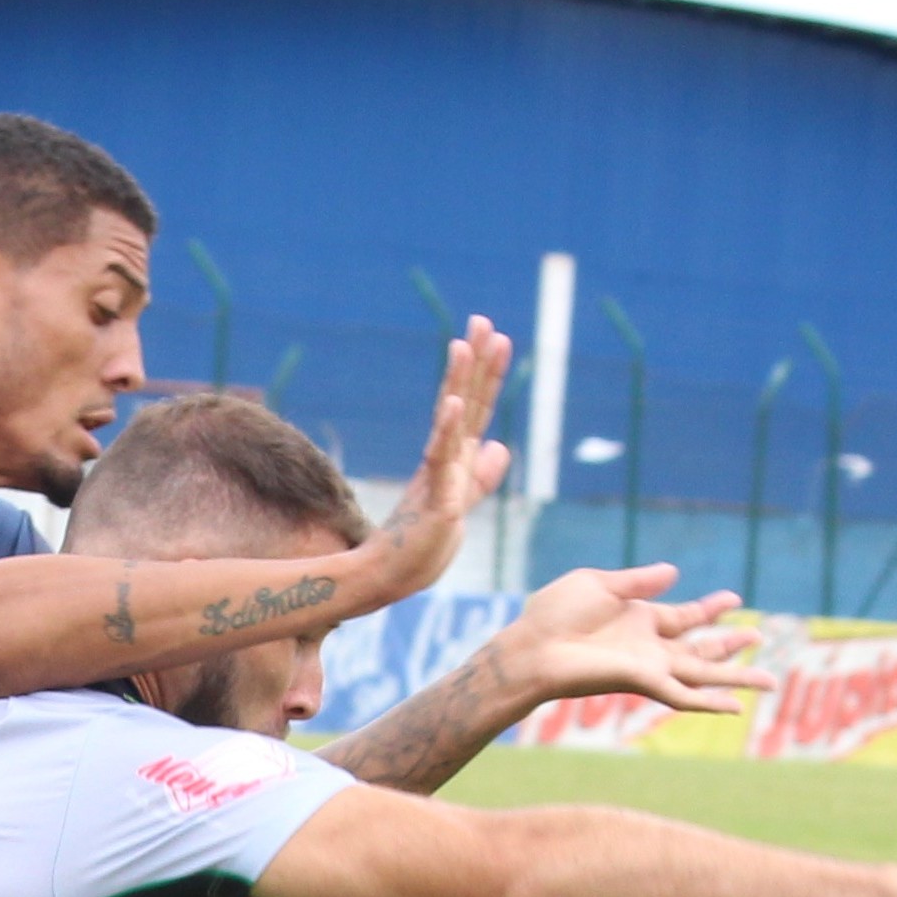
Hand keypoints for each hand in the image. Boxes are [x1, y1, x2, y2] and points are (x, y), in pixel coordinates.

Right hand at [369, 320, 515, 591]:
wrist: (396, 576)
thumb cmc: (424, 542)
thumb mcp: (463, 501)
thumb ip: (482, 474)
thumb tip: (501, 446)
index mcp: (454, 457)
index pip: (474, 407)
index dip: (486, 373)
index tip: (495, 335)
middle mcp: (444, 458)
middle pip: (463, 402)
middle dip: (474, 362)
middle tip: (482, 320)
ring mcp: (439, 475)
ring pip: (450, 421)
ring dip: (457, 382)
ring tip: (464, 344)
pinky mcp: (436, 499)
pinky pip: (441, 460)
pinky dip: (447, 431)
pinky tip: (454, 404)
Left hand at [495, 565, 758, 715]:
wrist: (533, 646)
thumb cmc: (555, 614)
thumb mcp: (599, 583)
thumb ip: (638, 581)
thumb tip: (674, 572)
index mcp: (640, 620)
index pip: (685, 617)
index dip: (710, 609)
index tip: (734, 598)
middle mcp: (649, 648)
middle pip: (701, 650)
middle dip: (731, 645)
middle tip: (760, 636)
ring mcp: (650, 667)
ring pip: (703, 676)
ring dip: (736, 678)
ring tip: (771, 681)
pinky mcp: (644, 683)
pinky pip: (684, 696)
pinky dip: (710, 702)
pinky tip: (735, 707)